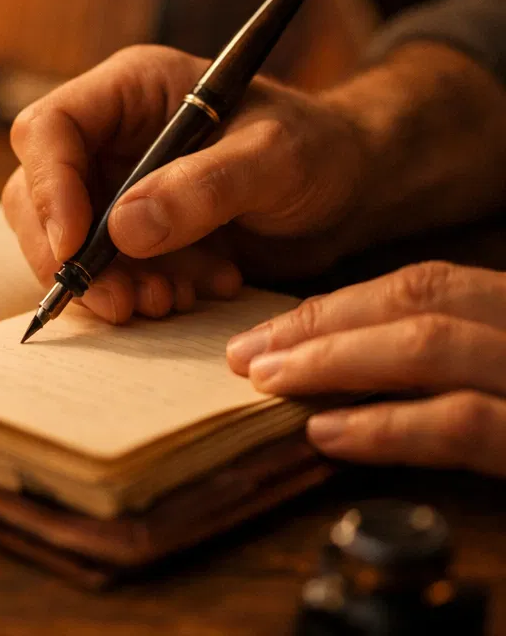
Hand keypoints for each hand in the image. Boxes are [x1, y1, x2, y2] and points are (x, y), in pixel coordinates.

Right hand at [2, 45, 368, 323]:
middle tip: (122, 303)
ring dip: (108, 282)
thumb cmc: (319, 148)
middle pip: (37, 191)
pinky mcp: (134, 230)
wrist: (349, 187)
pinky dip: (139, 291)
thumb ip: (205, 188)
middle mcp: (110, 134)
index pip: (49, 129)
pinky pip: (106, 269)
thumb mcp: (275, 158)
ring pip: (65, 239)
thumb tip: (121, 231)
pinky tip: (198, 291)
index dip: (49, 189)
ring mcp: (117, 183)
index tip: (77, 250)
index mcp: (130, 89)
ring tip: (173, 301)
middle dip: (72, 255)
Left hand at [226, 261, 505, 476]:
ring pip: (428, 346)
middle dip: (319, 326)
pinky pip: (463, 422)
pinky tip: (328, 433)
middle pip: (416, 303)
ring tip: (268, 383)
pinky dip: (389, 425)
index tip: (267, 334)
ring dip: (335, 362)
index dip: (338, 309)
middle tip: (243, 355)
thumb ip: (449, 363)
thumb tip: (340, 369)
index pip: (423, 289)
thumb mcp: (497, 372)